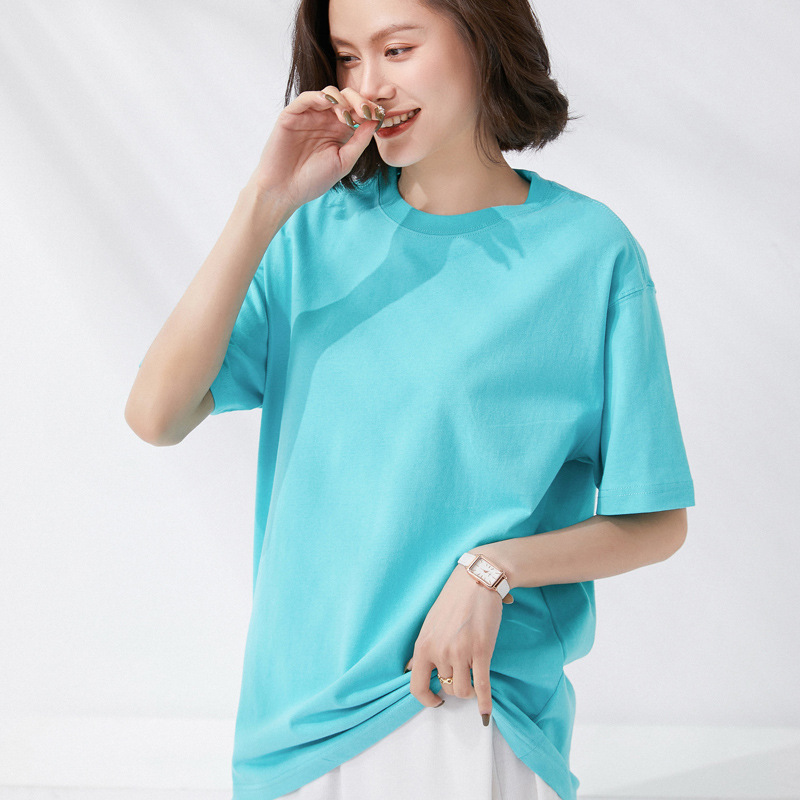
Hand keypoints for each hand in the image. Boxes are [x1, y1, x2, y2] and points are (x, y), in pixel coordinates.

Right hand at [249, 86, 383, 209]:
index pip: (358, 112)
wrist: (285, 191)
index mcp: (339, 131)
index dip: (370, 109)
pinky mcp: (292, 115)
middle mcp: (325, 120)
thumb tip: (377, 120)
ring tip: (348, 116)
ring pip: (329, 93)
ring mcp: (309, 116)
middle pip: (346, 98)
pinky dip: (320, 96)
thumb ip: (360, 140)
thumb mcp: (344, 161)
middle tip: (367, 111)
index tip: (381, 114)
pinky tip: (331, 103)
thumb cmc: (313, 180)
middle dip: (359, 101)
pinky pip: (307, 98)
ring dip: (342, 99)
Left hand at [403, 562, 503, 724]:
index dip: (426, 699)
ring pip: (463, 691)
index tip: (436, 700)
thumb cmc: (453, 600)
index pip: (416, 686)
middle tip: (463, 676)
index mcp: (423, 644)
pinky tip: (485, 714)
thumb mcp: (430, 623)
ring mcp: (460, 652)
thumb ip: (423, 648)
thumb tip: (409, 670)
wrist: (476, 580)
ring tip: (474, 679)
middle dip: (455, 686)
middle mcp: (439, 651)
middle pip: (447, 688)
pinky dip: (484, 704)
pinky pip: (481, 687)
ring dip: (469, 691)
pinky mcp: (481, 651)